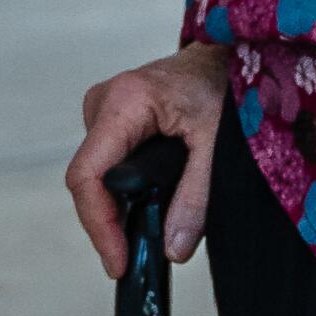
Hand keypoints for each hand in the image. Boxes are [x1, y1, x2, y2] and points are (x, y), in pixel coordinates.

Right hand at [65, 42, 229, 276]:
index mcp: (125, 101)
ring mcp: (103, 109)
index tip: (118, 262)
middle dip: (109, 223)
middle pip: (89, 180)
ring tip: (143, 238)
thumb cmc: (223, 84)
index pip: (89, 175)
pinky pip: (105, 165)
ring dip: (115, 208)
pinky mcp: (110, 118)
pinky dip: (121, 192)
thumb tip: (172, 249)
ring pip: (95, 175)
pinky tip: (144, 209)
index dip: (99, 224)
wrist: (225, 54)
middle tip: (134, 259)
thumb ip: (197, 197)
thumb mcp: (218, 143)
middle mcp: (104, 101)